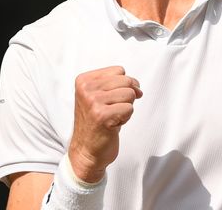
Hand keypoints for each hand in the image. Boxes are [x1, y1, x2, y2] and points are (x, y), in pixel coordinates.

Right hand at [68, 66, 142, 182]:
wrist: (86, 151)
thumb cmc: (96, 124)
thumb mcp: (98, 97)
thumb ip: (115, 85)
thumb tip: (138, 88)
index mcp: (84, 80)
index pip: (119, 70)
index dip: (123, 85)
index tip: (111, 100)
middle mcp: (86, 89)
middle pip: (126, 81)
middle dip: (126, 97)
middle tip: (113, 111)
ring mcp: (93, 101)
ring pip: (129, 94)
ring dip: (125, 108)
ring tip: (112, 118)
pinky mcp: (102, 115)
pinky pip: (129, 109)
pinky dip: (125, 119)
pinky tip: (112, 125)